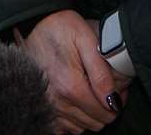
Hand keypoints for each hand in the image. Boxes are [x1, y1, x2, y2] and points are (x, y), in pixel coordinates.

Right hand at [17, 11, 127, 133]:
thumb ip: (100, 71)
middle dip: (106, 108)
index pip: (106, 112)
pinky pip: (64, 128)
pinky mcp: (42, 107)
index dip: (117, 102)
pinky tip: (77, 101)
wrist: (31, 26)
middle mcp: (58, 102)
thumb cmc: (59, 28)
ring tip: (91, 93)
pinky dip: (74, 119)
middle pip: (95, 122)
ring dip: (90, 114)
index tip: (119, 90)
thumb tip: (112, 99)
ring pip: (81, 127)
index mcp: (71, 86)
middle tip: (106, 89)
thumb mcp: (85, 39)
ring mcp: (49, 106)